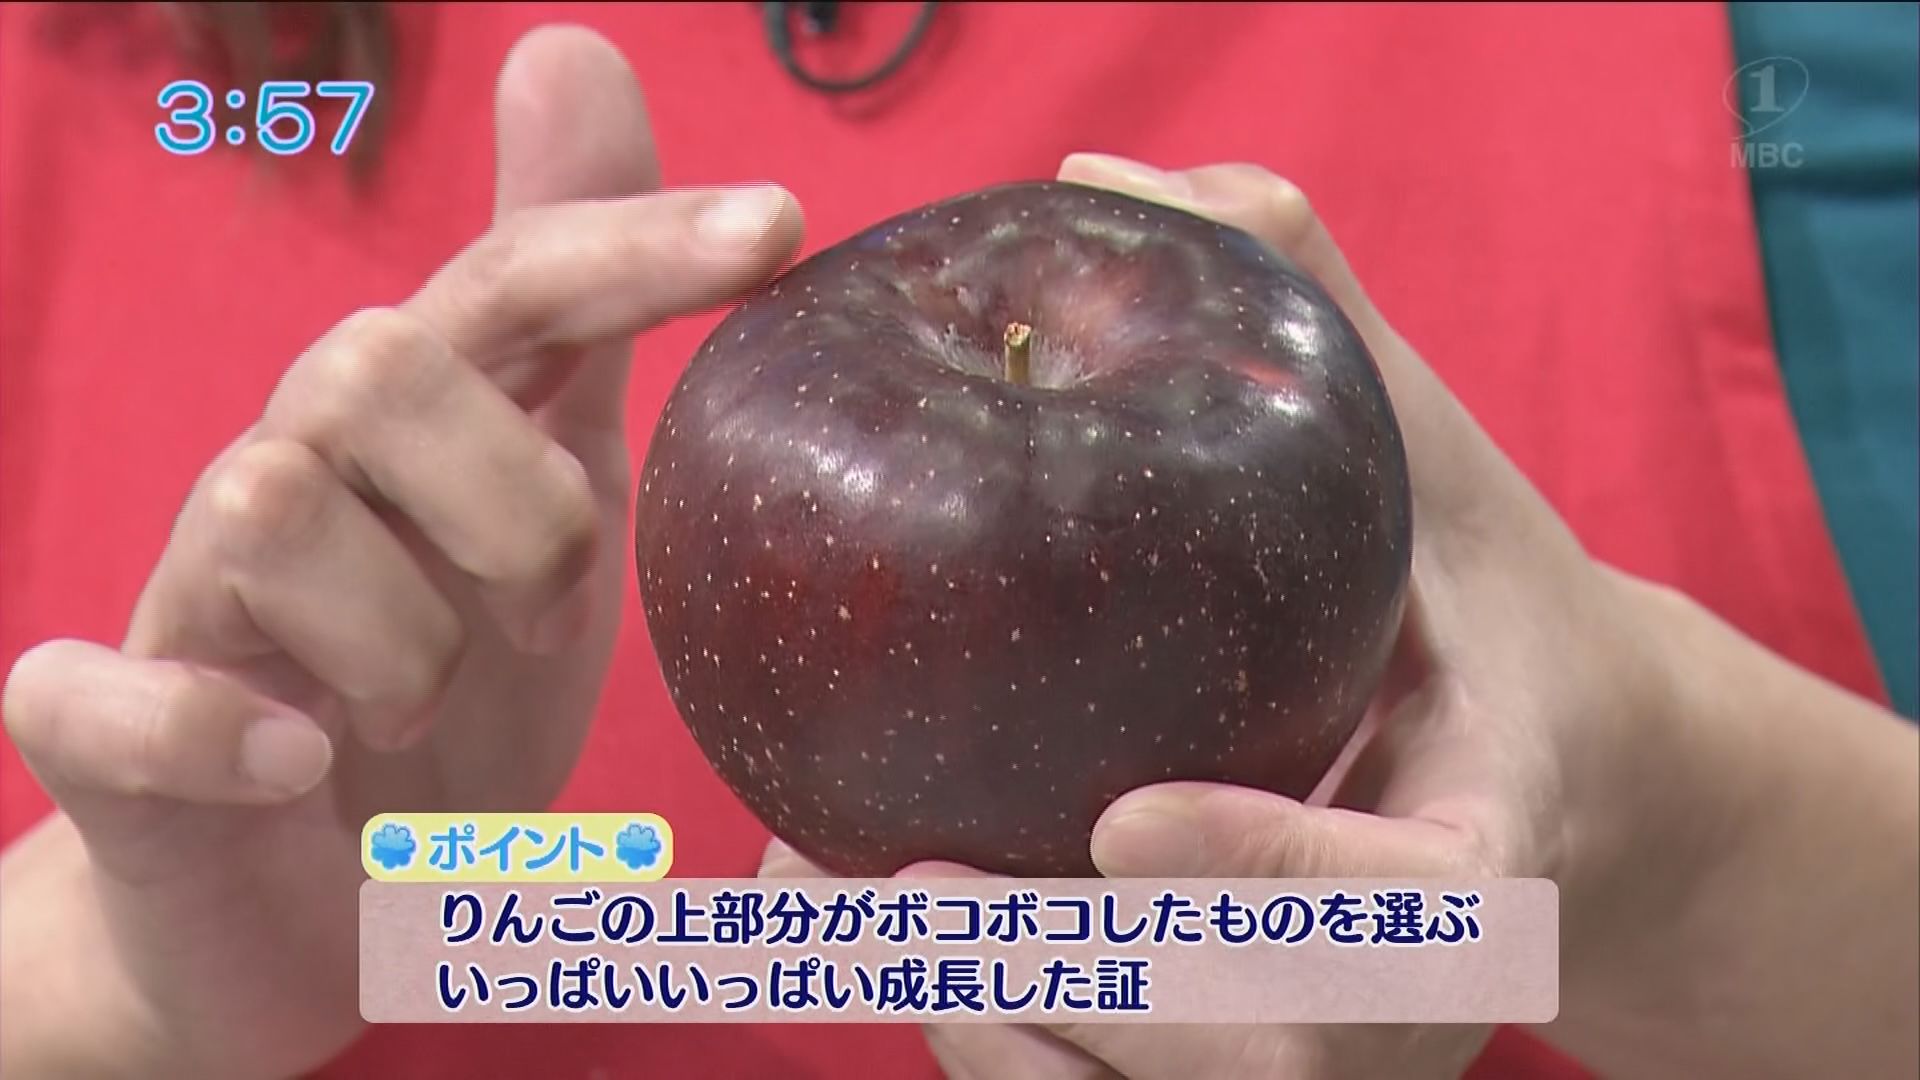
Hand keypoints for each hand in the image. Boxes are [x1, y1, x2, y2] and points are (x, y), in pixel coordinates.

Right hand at [1, 27, 800, 1078]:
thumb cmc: (441, 694)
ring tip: (431, 715)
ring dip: (403, 634)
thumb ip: (572, 321)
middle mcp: (297, 477)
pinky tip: (301, 766)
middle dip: (517, 504)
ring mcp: (192, 603)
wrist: (295, 908)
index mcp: (424, 429)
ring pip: (266, 506)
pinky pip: (98, 694)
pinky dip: (210, 729)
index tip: (779, 227)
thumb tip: (572, 49)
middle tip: (553, 619)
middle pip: (378, 366)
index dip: (639, 241)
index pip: (516, 280)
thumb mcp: (547, 500)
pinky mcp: (108, 737)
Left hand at [763, 151, 1679, 1078]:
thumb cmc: (1490, 623)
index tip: (1132, 817)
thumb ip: (1321, 325)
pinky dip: (983, 1030)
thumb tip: (1131, 173)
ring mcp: (1329, 1064)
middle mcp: (1416, 1002)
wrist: (1565, 782)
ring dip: (991, 1016)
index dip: (1275, 879)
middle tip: (916, 877)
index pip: (1410, 913)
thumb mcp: (1442, 471)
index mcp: (1495, 855)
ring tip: (849, 894)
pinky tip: (873, 919)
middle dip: (1074, 970)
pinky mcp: (1241, 1077)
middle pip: (1255, 1049)